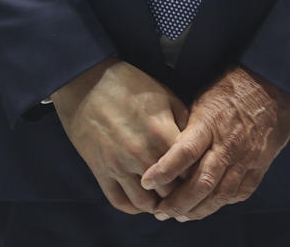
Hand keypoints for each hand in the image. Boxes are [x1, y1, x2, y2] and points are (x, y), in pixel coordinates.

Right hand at [52, 59, 188, 214]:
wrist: (88, 83)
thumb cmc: (130, 85)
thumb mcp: (166, 96)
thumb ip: (184, 122)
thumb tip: (198, 143)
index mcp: (163, 135)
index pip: (190, 170)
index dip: (198, 174)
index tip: (201, 174)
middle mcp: (143, 156)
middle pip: (171, 191)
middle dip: (181, 193)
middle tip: (187, 191)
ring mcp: (119, 167)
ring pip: (145, 203)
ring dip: (157, 204)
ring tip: (165, 199)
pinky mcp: (100, 172)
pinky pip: (119, 201)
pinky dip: (133, 207)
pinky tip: (142, 200)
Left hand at [140, 66, 289, 221]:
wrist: (274, 82)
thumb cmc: (233, 86)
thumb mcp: (203, 98)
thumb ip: (188, 128)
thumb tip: (167, 151)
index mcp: (211, 123)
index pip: (185, 152)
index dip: (164, 170)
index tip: (146, 181)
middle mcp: (228, 144)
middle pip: (202, 183)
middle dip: (178, 203)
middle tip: (161, 211)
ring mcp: (247, 157)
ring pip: (221, 194)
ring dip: (199, 210)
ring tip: (182, 215)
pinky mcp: (261, 163)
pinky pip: (241, 191)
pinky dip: (223, 202)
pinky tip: (211, 204)